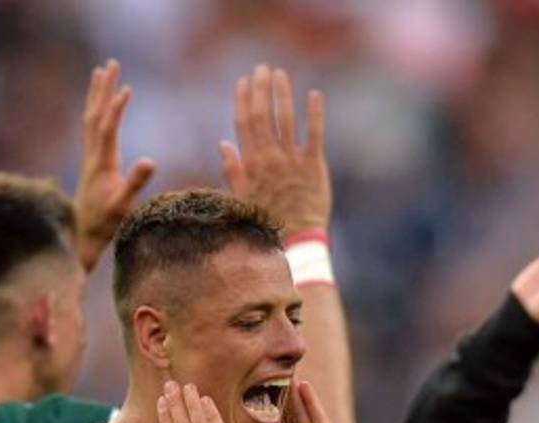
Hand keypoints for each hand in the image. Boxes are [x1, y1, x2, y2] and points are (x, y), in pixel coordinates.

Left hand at [74, 59, 155, 271]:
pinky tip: (100, 106)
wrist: (83, 236)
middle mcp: (92, 156)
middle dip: (102, 89)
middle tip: (110, 64)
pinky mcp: (92, 163)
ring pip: (90, 118)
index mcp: (101, 163)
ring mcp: (90, 158)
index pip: (108, 127)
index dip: (116, 107)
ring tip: (101, 73)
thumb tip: (150, 159)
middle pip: (95, 114)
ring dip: (96, 95)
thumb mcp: (124, 205)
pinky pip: (91, 128)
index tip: (126, 87)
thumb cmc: (106, 224)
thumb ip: (135, 183)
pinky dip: (96, 110)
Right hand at [220, 64, 329, 237]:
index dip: (244, 99)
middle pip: (263, 115)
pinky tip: (314, 95)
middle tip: (263, 68)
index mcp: (252, 164)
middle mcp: (270, 158)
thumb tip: (223, 144)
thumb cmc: (267, 219)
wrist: (296, 239)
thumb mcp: (242, 197)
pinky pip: (314, 134)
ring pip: (286, 119)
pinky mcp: (314, 165)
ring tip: (281, 74)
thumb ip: (233, 169)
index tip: (244, 80)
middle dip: (262, 89)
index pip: (244, 123)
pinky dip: (315, 113)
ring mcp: (292, 161)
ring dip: (283, 94)